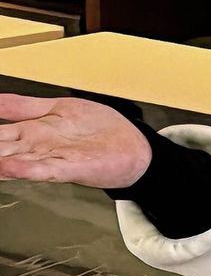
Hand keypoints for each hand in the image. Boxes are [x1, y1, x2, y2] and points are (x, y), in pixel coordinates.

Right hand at [0, 91, 152, 188]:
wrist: (134, 147)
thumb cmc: (98, 129)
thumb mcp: (53, 108)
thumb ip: (20, 107)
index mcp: (29, 132)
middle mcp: (35, 147)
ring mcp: (51, 158)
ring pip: (13, 160)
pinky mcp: (70, 167)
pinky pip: (43, 168)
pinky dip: (24, 168)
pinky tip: (7, 166)